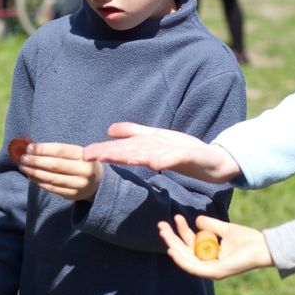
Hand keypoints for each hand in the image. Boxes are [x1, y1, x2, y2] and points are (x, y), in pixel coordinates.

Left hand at [19, 142, 103, 200]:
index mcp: (85, 156)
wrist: (98, 183)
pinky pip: (52, 188)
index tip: (29, 148)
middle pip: (55, 165)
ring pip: (51, 178)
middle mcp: (84, 171)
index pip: (61, 150)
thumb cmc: (82, 162)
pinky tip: (31, 176)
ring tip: (23, 167)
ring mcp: (79, 185)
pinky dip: (39, 181)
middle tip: (23, 158)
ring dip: (34, 172)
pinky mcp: (72, 195)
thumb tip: (32, 148)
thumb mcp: (77, 153)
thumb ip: (59, 151)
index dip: (43, 149)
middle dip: (36, 161)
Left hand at [83, 122, 240, 182]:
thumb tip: (108, 131)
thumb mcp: (153, 142)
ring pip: (147, 152)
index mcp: (145, 145)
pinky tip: (154, 164)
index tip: (83, 155)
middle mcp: (154, 146)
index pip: (120, 148)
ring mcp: (170, 150)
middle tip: (89, 155)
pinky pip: (174, 158)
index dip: (102, 151)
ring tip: (115, 158)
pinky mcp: (186, 154)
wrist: (211, 159)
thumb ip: (132, 135)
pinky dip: (164, 160)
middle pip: (128, 149)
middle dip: (109, 152)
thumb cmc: (180, 150)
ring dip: (131, 155)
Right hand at [158, 214, 273, 279]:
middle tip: (161, 224)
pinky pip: (193, 268)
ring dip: (172, 245)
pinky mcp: (214, 273)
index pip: (190, 244)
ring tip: (163, 232)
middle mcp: (208, 263)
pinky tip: (171, 250)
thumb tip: (195, 220)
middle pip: (184, 251)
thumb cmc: (246, 239)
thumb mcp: (223, 228)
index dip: (180, 231)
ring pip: (185, 259)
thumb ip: (209, 224)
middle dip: (171, 238)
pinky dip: (180, 260)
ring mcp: (210, 269)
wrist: (262, 246)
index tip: (176, 216)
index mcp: (209, 254)